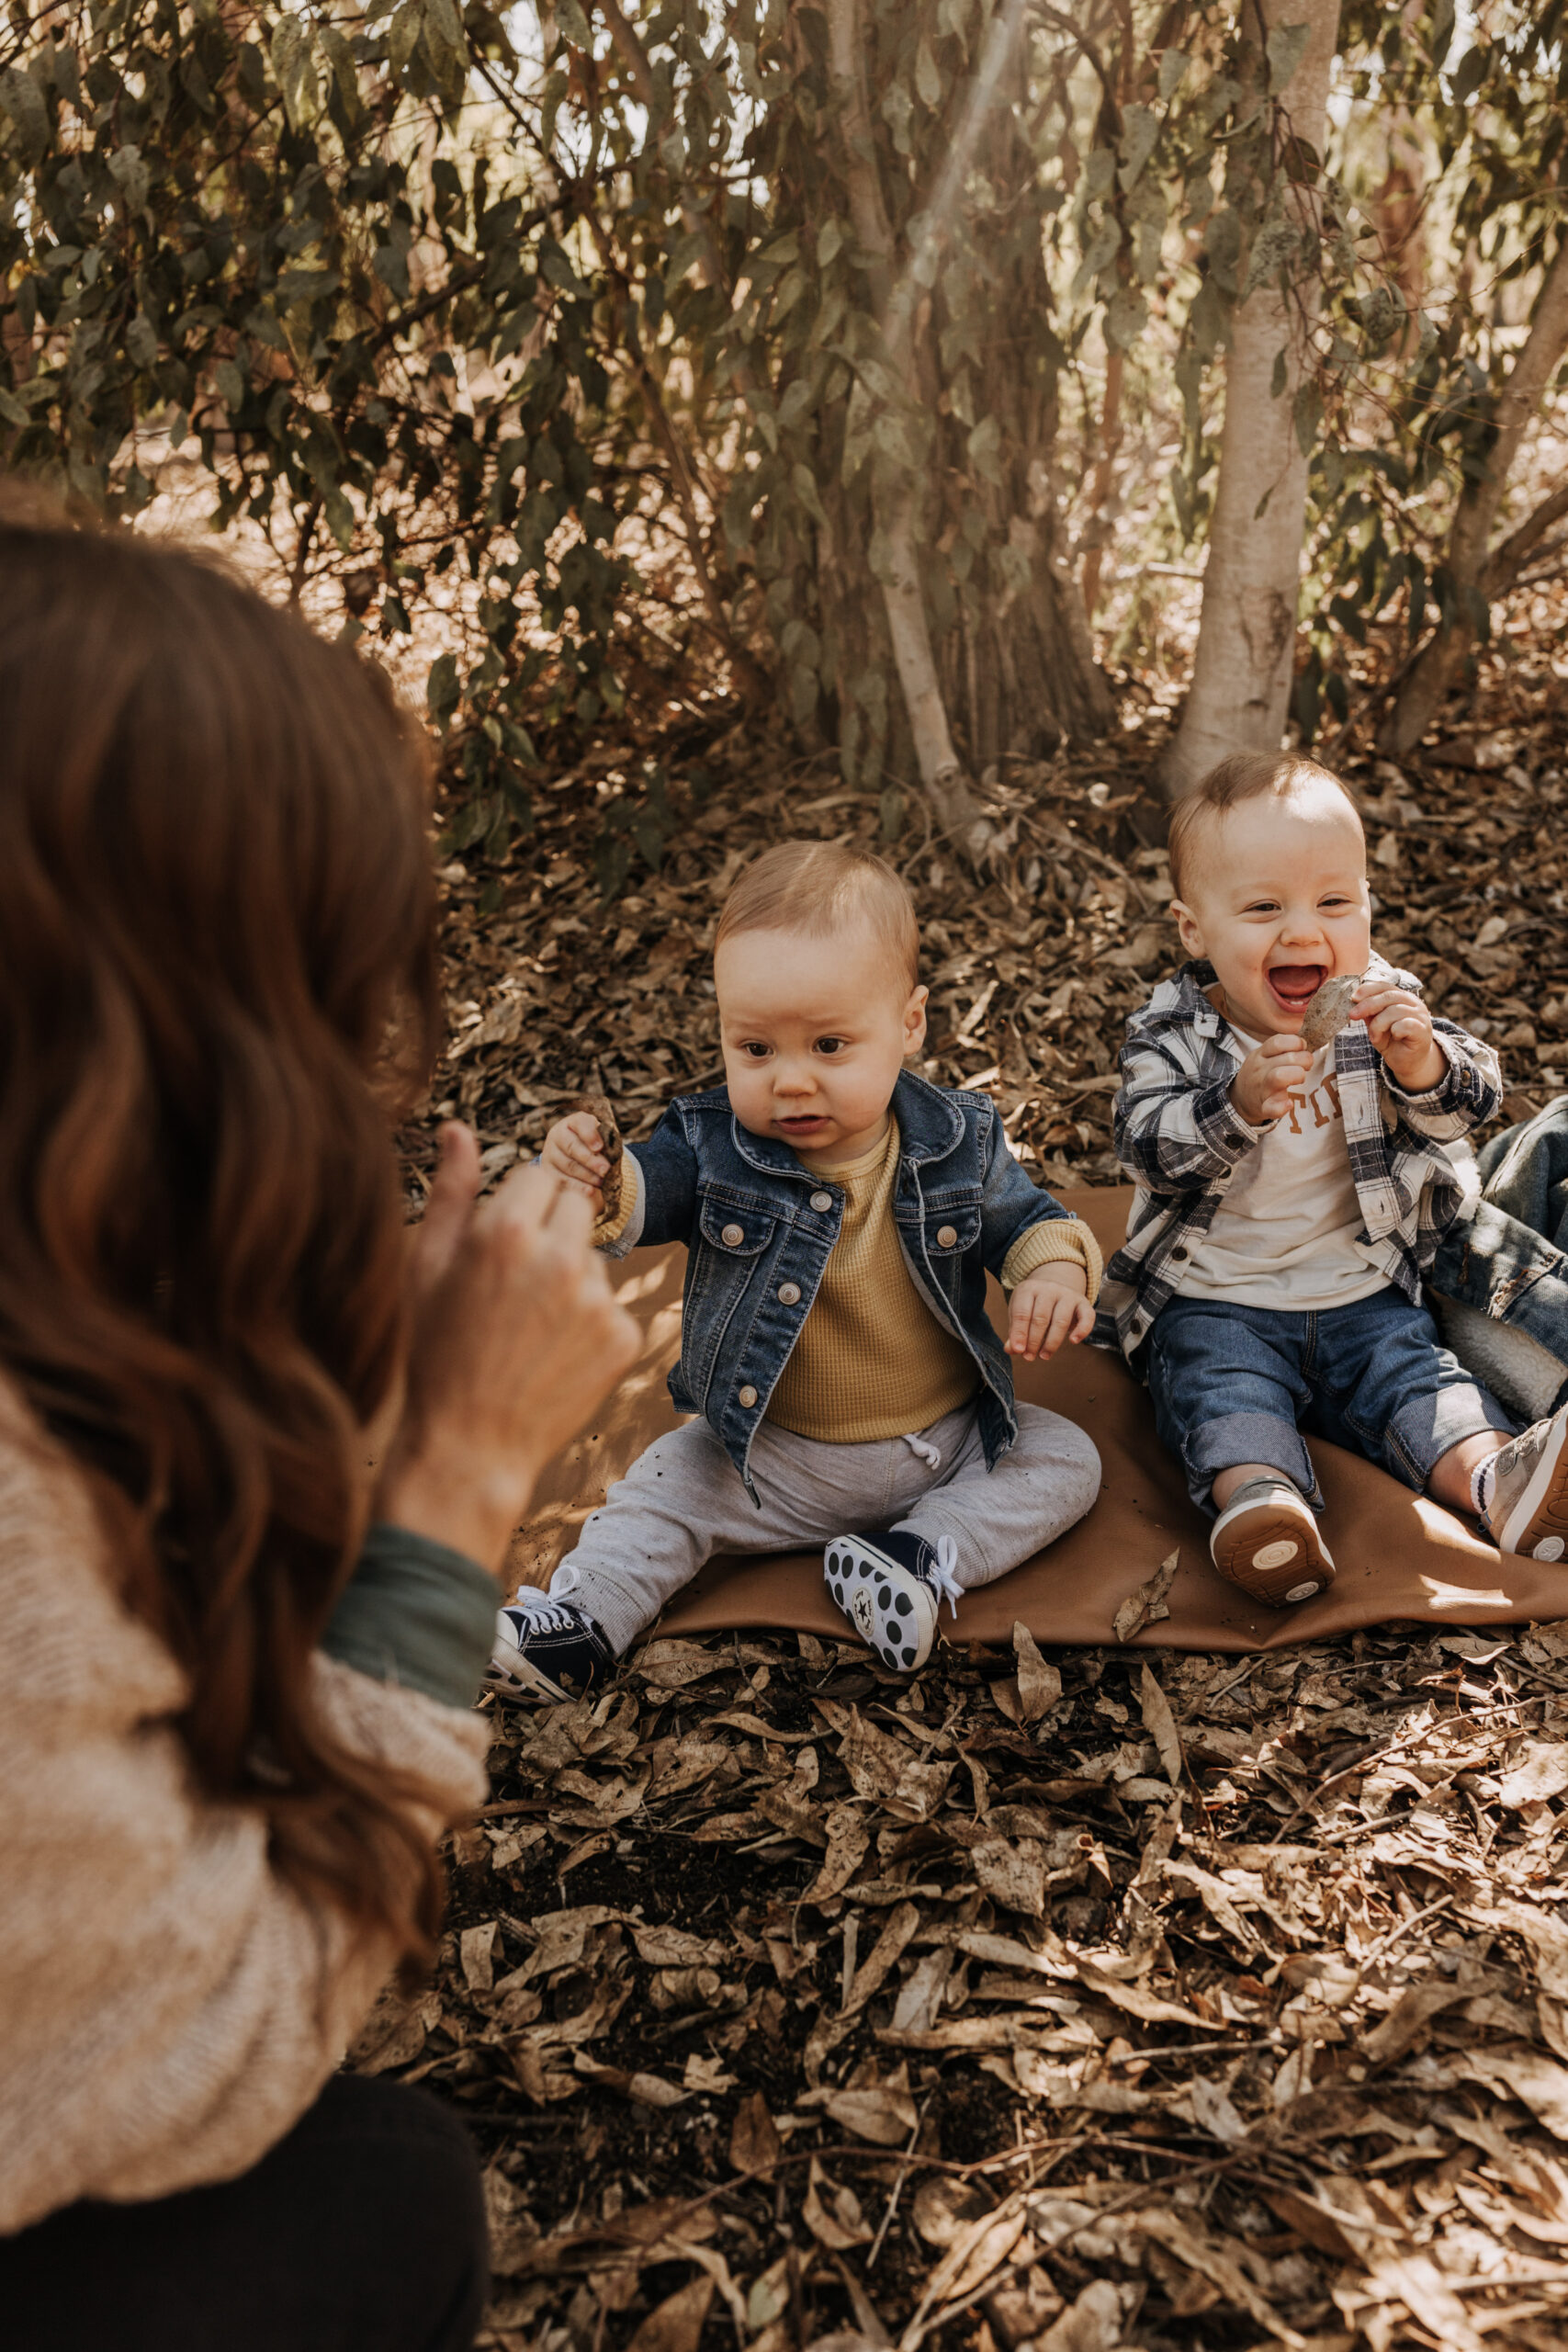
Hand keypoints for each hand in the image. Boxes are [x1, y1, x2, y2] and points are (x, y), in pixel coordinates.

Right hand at [377, 1124, 640, 1575]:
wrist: (470, 1446)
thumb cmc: (437, 1352)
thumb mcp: (427, 1266)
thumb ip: (451, 1190)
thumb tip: (457, 1128)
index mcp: (505, 1229)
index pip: (542, 1170)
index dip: (522, 1199)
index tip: (507, 1230)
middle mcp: (560, 1256)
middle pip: (579, 1201)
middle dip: (553, 1224)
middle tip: (518, 1277)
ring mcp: (598, 1297)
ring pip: (594, 1255)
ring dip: (569, 1273)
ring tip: (526, 1326)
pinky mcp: (623, 1335)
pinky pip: (609, 1302)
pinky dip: (587, 1320)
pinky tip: (550, 1352)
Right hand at [541, 1111, 609, 1213]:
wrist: (573, 1152)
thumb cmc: (592, 1143)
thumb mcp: (599, 1135)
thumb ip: (604, 1140)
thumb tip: (609, 1153)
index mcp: (573, 1122)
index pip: (580, 1124)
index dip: (590, 1135)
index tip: (600, 1147)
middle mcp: (558, 1134)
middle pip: (572, 1147)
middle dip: (591, 1160)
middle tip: (606, 1169)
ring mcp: (550, 1153)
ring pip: (568, 1165)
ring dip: (587, 1175)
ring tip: (602, 1182)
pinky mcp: (548, 1170)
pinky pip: (562, 1179)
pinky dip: (578, 1186)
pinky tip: (590, 1190)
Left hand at [1005, 1264, 1094, 1360]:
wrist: (1055, 1285)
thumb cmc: (1033, 1304)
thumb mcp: (1019, 1312)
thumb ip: (1015, 1330)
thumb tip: (1011, 1349)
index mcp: (1029, 1289)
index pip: (1022, 1313)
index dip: (1019, 1334)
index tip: (1018, 1350)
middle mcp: (1049, 1289)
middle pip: (1040, 1318)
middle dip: (1034, 1341)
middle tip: (1029, 1357)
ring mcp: (1067, 1295)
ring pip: (1060, 1321)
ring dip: (1051, 1342)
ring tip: (1044, 1356)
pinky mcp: (1083, 1302)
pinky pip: (1086, 1317)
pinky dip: (1082, 1330)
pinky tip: (1073, 1341)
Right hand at [1231, 1034, 1312, 1125]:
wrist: (1240, 1098)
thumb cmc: (1261, 1073)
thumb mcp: (1264, 1055)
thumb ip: (1282, 1048)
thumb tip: (1304, 1044)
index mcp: (1260, 1054)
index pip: (1279, 1041)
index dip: (1296, 1043)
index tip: (1301, 1049)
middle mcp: (1260, 1069)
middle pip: (1288, 1058)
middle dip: (1305, 1060)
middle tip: (1306, 1066)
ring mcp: (1262, 1088)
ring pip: (1279, 1077)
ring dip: (1298, 1075)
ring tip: (1300, 1078)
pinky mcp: (1264, 1107)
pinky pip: (1272, 1109)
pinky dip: (1282, 1107)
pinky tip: (1289, 1103)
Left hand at [1351, 979, 1445, 1090]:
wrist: (1409, 1062)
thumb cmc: (1392, 1042)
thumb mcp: (1376, 1025)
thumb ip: (1369, 1013)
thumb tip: (1355, 1000)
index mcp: (1402, 998)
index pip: (1385, 986)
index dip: (1368, 989)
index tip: (1353, 998)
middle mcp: (1414, 1003)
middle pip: (1388, 996)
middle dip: (1367, 1005)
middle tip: (1353, 1016)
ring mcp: (1420, 1016)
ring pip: (1394, 1010)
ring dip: (1378, 1024)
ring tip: (1374, 1037)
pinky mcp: (1423, 1030)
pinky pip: (1405, 1024)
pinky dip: (1395, 1030)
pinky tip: (1394, 1037)